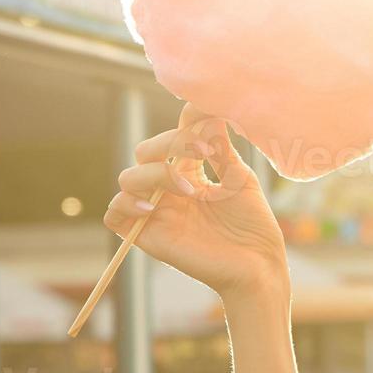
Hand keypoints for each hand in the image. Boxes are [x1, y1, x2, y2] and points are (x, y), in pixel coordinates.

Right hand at [103, 103, 287, 298]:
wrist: (257, 265)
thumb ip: (220, 147)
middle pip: (145, 151)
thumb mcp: (238, 178)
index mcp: (190, 171)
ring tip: (189, 190)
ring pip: (128, 177)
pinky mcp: (147, 235)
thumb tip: (209, 108)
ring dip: (156, 173)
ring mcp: (155, 211)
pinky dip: (126, 203)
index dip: (185, 124)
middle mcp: (168, 189)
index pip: (173, 136)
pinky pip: (114, 214)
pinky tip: (153, 206)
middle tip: (203, 152)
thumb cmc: (253, 225)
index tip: (209, 119)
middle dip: (170, 143)